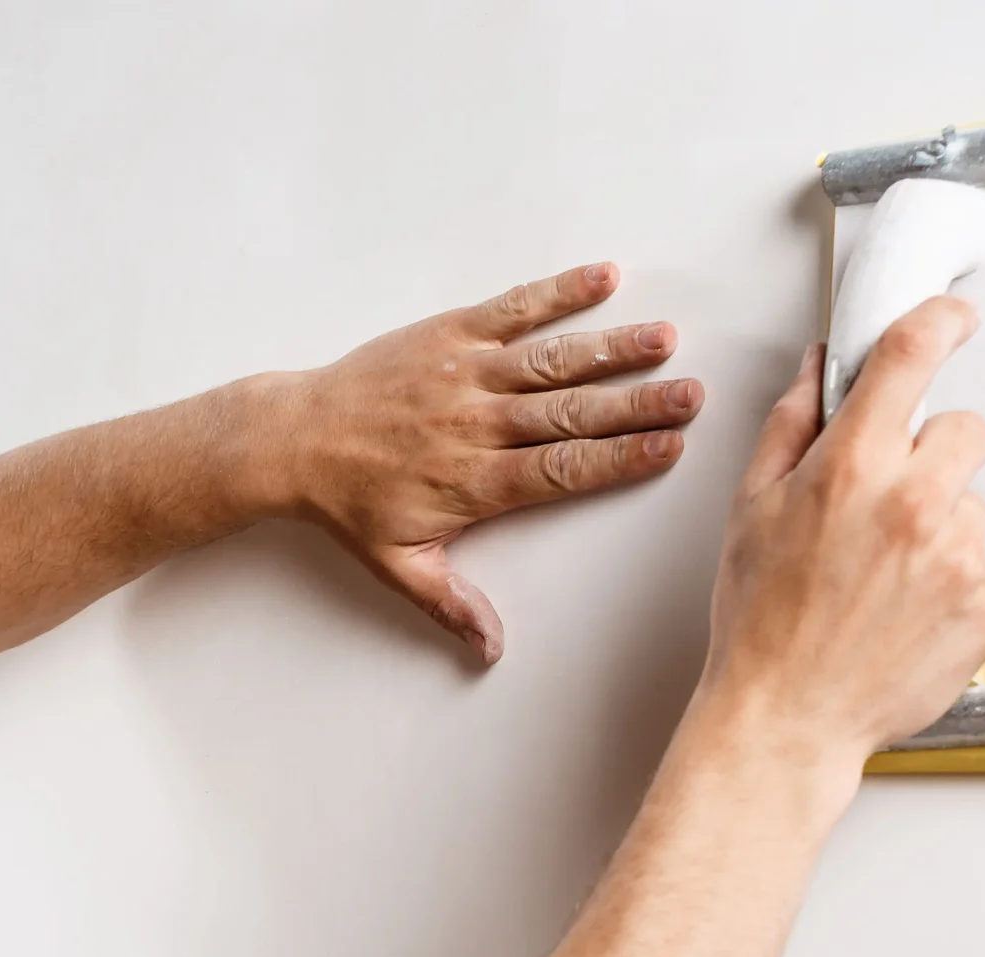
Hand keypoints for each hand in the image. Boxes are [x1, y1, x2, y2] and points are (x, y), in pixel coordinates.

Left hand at [273, 263, 703, 664]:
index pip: (563, 470)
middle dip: (636, 405)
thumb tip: (493, 649)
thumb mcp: (397, 566)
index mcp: (474, 481)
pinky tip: (604, 279)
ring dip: (611, 348)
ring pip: (551, 360)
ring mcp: (463, 373)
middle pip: (571, 414)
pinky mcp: (448, 334)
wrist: (293, 439)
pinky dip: (558, 293)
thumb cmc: (347, 503)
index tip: (669, 448)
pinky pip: (512, 309)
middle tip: (690, 396)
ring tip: (663, 339)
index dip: (620, 458)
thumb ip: (451, 604)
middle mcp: (476, 423)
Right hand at [696, 297, 984, 768]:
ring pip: (973, 505)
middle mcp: (914, 501)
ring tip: (886, 581)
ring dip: (940, 528)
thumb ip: (790, 428)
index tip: (954, 319)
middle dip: (933, 455)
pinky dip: (954, 586)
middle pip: (965, 429)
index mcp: (851, 466)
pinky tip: (907, 614)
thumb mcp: (751, 510)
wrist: (789, 718)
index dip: (941, 321)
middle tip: (888, 506)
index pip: (912, 355)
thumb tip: (820, 371)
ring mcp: (960, 554)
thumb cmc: (761, 622)